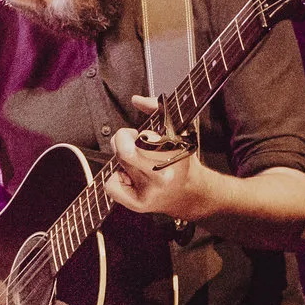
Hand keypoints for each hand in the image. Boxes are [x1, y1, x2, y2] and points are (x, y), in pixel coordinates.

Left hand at [105, 94, 221, 224]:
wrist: (193, 194)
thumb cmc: (184, 161)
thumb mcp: (178, 131)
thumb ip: (157, 109)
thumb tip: (135, 99)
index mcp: (170, 155)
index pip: (132, 143)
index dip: (126, 136)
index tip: (135, 136)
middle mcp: (159, 176)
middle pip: (122, 153)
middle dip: (122, 143)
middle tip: (133, 145)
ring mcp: (148, 192)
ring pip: (117, 167)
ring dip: (123, 161)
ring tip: (138, 164)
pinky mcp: (139, 205)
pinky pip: (112, 187)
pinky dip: (116, 179)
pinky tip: (130, 177)